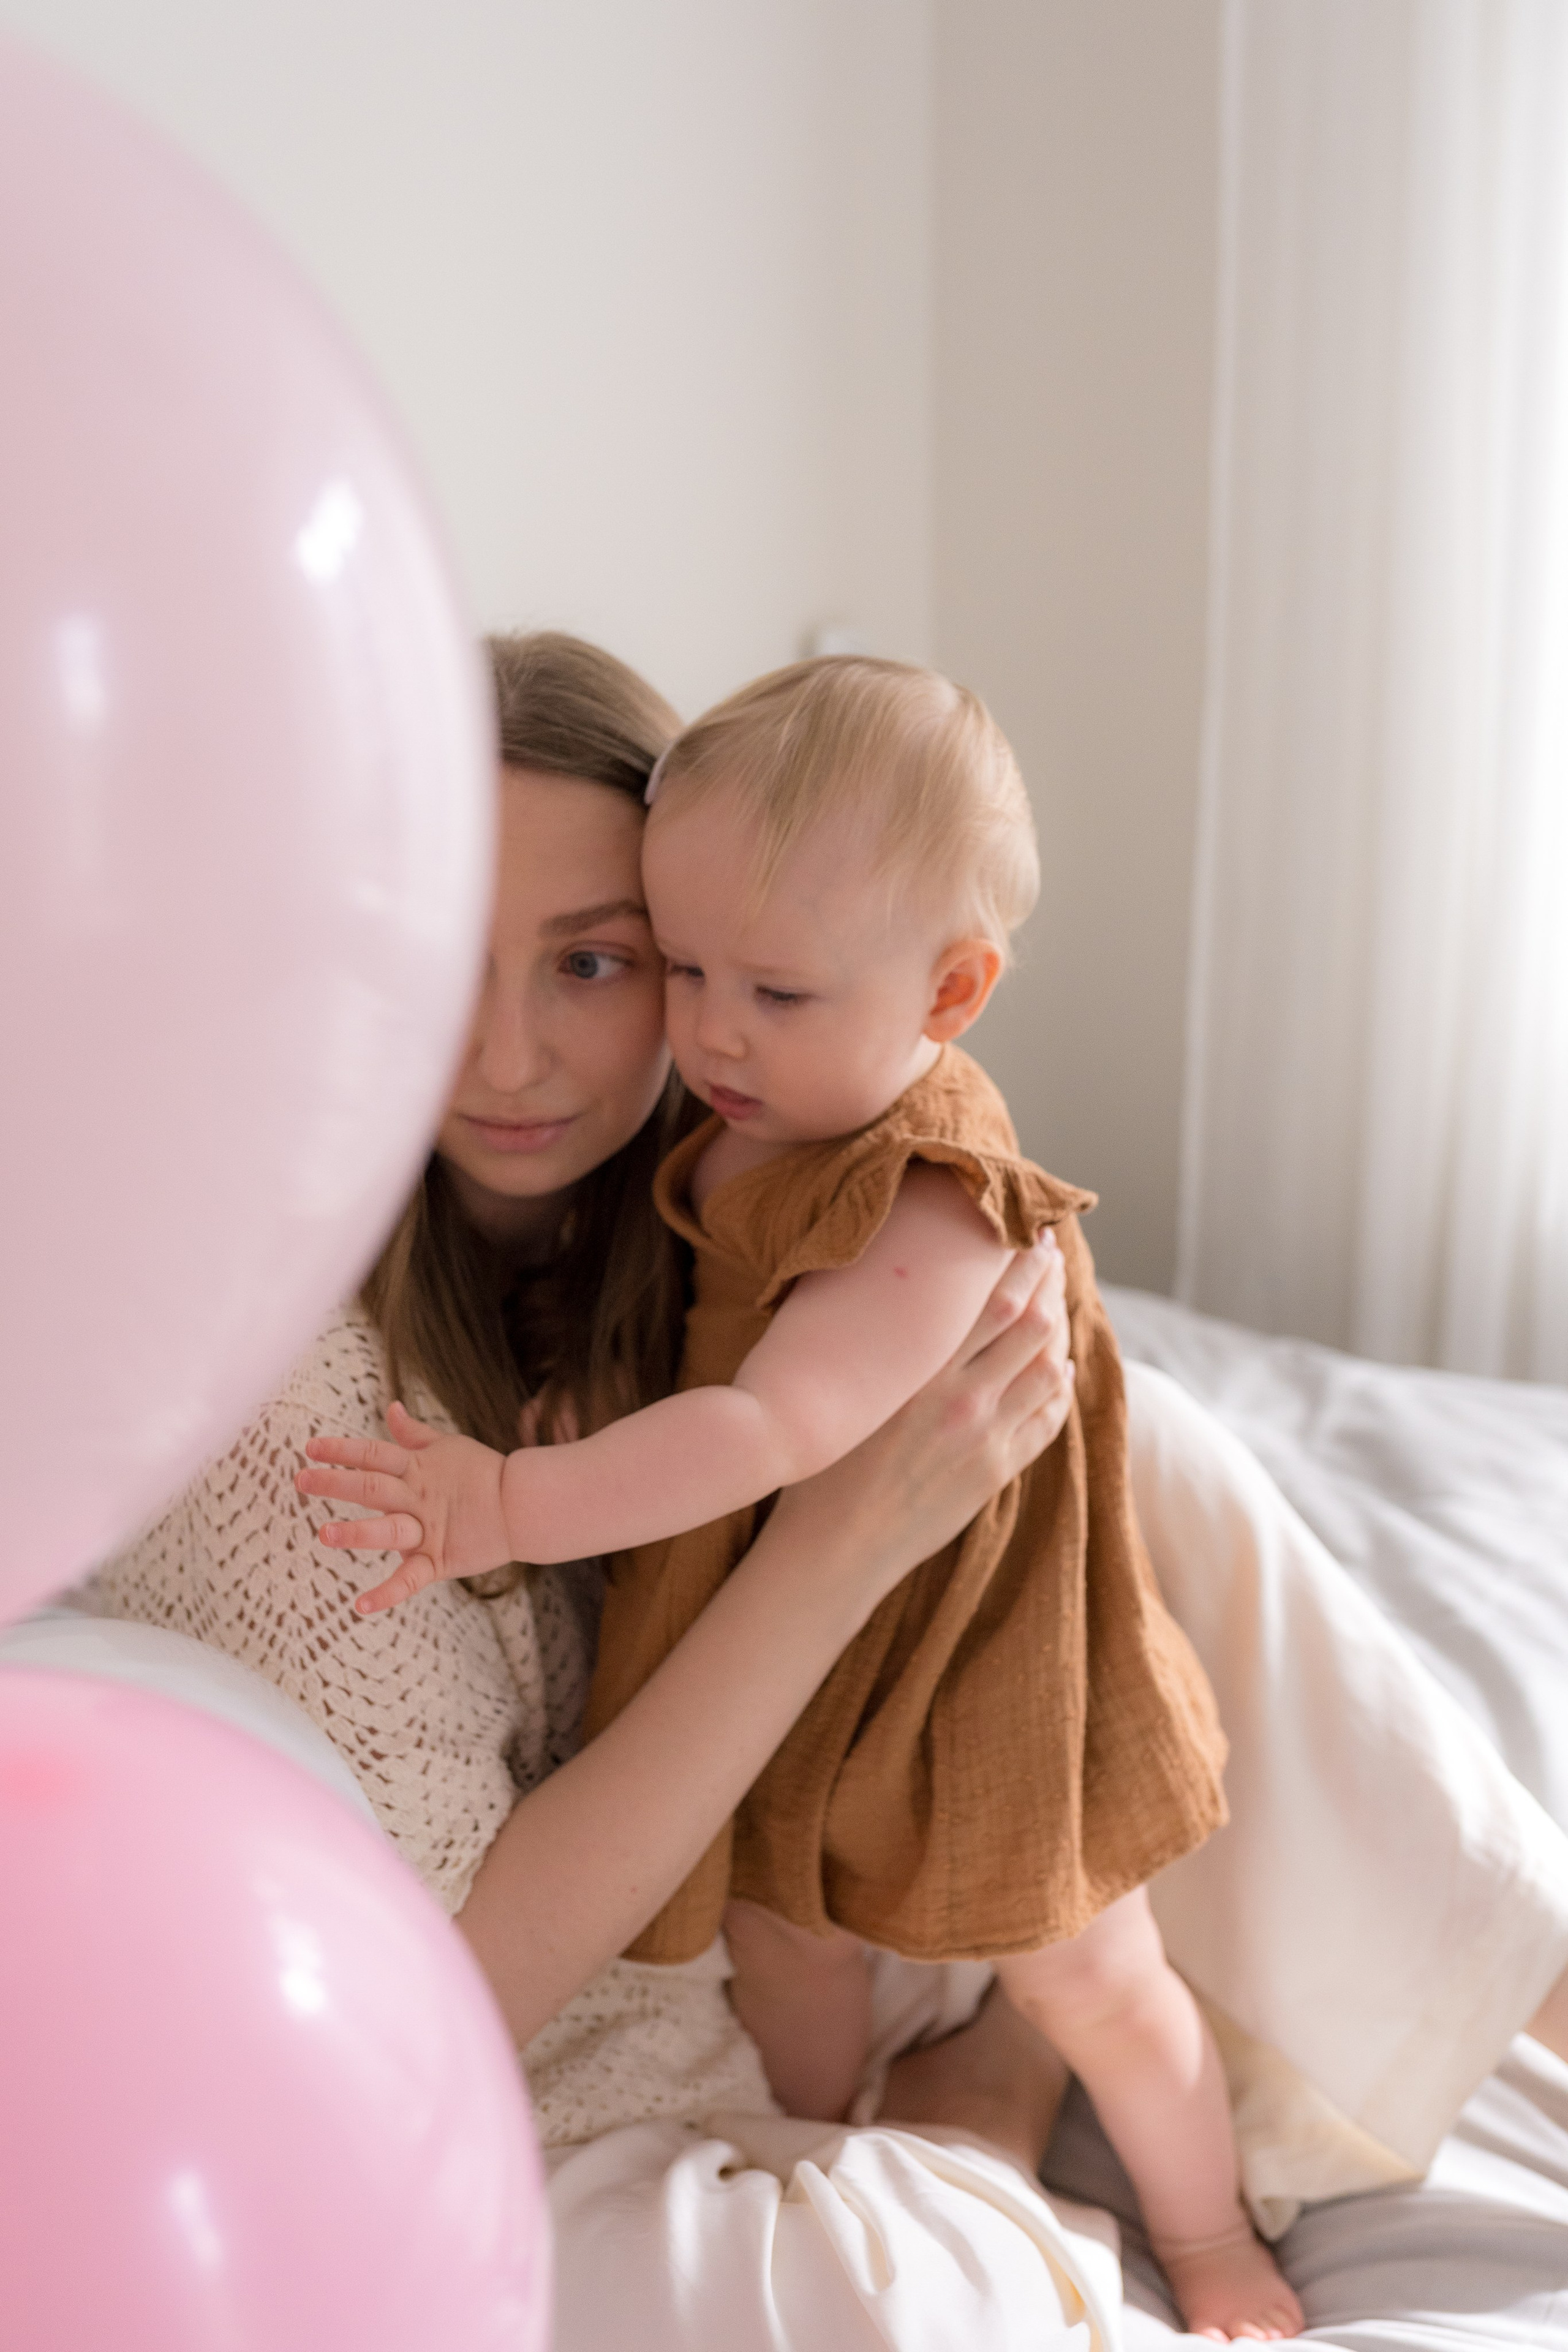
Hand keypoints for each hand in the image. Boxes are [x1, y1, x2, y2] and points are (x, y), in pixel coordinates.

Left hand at [296, 1400, 513, 1612]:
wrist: (525, 1505)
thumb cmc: (482, 1473)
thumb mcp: (447, 1447)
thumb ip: (413, 1434)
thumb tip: (391, 1408)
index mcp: (418, 1468)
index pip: (374, 1453)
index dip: (342, 1449)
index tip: (310, 1446)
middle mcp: (418, 1497)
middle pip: (373, 1486)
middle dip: (336, 1483)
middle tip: (302, 1480)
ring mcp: (428, 1529)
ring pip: (389, 1529)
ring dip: (358, 1532)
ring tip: (325, 1534)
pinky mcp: (439, 1560)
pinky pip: (411, 1579)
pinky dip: (387, 1594)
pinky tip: (360, 1605)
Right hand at [766, 1229, 1072, 1591]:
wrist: (835, 1548)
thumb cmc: (823, 1465)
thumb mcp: (850, 1392)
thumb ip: (883, 1347)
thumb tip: (891, 1294)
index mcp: (923, 1375)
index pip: (995, 1302)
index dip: (1024, 1264)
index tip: (1033, 1235)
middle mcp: (964, 1402)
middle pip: (1034, 1326)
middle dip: (1050, 1283)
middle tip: (1052, 1255)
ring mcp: (987, 1440)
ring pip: (1050, 1370)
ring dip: (1061, 1332)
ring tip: (1056, 1307)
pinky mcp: (996, 1474)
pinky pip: (1047, 1420)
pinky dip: (1060, 1388)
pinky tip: (1059, 1369)